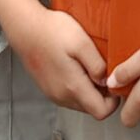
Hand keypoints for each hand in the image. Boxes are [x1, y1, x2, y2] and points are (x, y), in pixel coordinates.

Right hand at [0, 0, 114, 118]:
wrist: (24, 26)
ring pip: (80, 103)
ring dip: (89, 90)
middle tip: (104, 72)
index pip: (102, 112)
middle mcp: (62, 96)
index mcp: (73, 87)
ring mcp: (53, 93)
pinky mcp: (48, 88)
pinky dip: (77, 86)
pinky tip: (76, 66)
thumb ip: (97, 65)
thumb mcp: (82, 43)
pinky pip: (69, 95)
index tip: (115, 83)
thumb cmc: (51, 31)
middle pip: (92, 109)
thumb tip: (108, 82)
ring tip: (89, 67)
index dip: (114, 100)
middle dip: (102, 95)